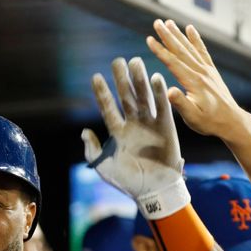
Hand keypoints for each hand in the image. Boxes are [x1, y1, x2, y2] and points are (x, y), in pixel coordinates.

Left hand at [82, 57, 188, 218]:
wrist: (152, 190)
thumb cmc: (127, 181)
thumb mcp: (104, 167)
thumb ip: (93, 150)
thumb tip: (84, 131)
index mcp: (117, 132)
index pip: (108, 108)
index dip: (102, 93)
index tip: (95, 76)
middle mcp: (133, 124)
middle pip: (126, 96)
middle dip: (122, 79)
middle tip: (118, 60)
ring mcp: (150, 123)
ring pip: (144, 97)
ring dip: (139, 80)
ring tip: (136, 62)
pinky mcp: (166, 127)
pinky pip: (162, 107)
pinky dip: (159, 93)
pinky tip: (155, 78)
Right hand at [145, 19, 246, 140]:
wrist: (232, 122)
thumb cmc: (209, 122)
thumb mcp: (192, 117)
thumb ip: (180, 103)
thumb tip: (169, 91)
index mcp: (193, 82)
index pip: (173, 63)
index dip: (160, 50)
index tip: (149, 39)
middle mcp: (201, 72)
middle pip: (181, 50)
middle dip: (167, 36)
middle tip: (156, 22)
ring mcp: (207, 70)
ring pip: (190, 48)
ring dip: (178, 34)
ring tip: (168, 22)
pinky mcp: (211, 71)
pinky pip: (202, 51)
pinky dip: (195, 39)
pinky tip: (190, 29)